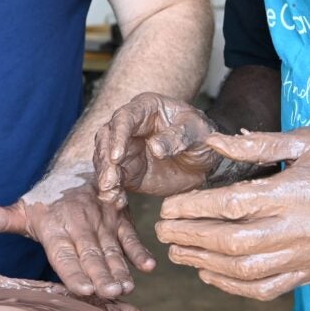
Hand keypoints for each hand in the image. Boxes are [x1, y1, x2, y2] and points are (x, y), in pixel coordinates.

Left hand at [0, 163, 154, 297]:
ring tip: (127, 287)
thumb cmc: (46, 201)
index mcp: (56, 227)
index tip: (84, 289)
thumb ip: (0, 217)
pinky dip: (140, 250)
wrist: (75, 170)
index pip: (64, 253)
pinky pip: (130, 235)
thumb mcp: (23, 209)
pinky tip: (149, 267)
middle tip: (111, 293)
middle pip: (91, 254)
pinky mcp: (118, 218)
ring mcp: (102, 221)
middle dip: (102, 274)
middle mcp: (80, 224)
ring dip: (121, 268)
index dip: (74, 271)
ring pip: (112, 248)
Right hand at [94, 92, 225, 207]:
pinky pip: (114, 180)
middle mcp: (129, 128)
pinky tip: (117, 201)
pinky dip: (113, 191)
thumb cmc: (200, 135)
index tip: (116, 157)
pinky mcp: (128, 171)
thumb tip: (154, 148)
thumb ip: (177, 137)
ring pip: (105, 160)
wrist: (204, 159)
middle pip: (106, 138)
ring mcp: (126, 150)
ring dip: (105, 177)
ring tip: (111, 195)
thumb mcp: (196, 131)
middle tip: (109, 181)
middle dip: (105, 160)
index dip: (118, 137)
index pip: (124, 118)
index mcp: (145, 109)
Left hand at [155, 129, 309, 299]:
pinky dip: (234, 286)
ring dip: (204, 264)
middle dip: (190, 238)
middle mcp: (299, 230)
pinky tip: (209, 275)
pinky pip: (267, 289)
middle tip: (161, 232)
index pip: (233, 204)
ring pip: (246, 270)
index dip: (194, 208)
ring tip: (176, 253)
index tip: (167, 208)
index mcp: (294, 193)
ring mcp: (306, 257)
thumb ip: (257, 143)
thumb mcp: (305, 141)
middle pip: (233, 242)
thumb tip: (215, 141)